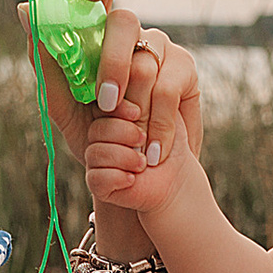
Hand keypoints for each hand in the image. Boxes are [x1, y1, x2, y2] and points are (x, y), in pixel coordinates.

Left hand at [39, 0, 199, 189]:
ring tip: (127, 134)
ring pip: (145, 59)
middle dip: (111, 63)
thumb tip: (25, 9)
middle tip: (105, 101)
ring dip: (132, 105)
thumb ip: (46, 62)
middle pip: (125, 20)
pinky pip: (167, 87)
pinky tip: (151, 148)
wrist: (136, 176)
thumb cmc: (96, 136)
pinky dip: (156, 124)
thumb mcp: (63, 106)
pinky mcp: (185, 70)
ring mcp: (161, 48)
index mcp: (96, 34)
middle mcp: (130, 34)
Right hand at [84, 97, 196, 216]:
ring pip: (94, 152)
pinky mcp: (96, 182)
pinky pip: (95, 178)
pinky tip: (132, 179)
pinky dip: (117, 178)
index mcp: (111, 114)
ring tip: (144, 163)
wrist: (177, 180)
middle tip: (144, 140)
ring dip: (125, 158)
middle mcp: (99, 136)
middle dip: (124, 133)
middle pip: (97, 128)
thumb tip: (122, 89)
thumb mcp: (163, 113)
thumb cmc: (173, 143)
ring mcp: (96, 159)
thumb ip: (146, 94)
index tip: (138, 114)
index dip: (121, 109)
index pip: (102, 106)